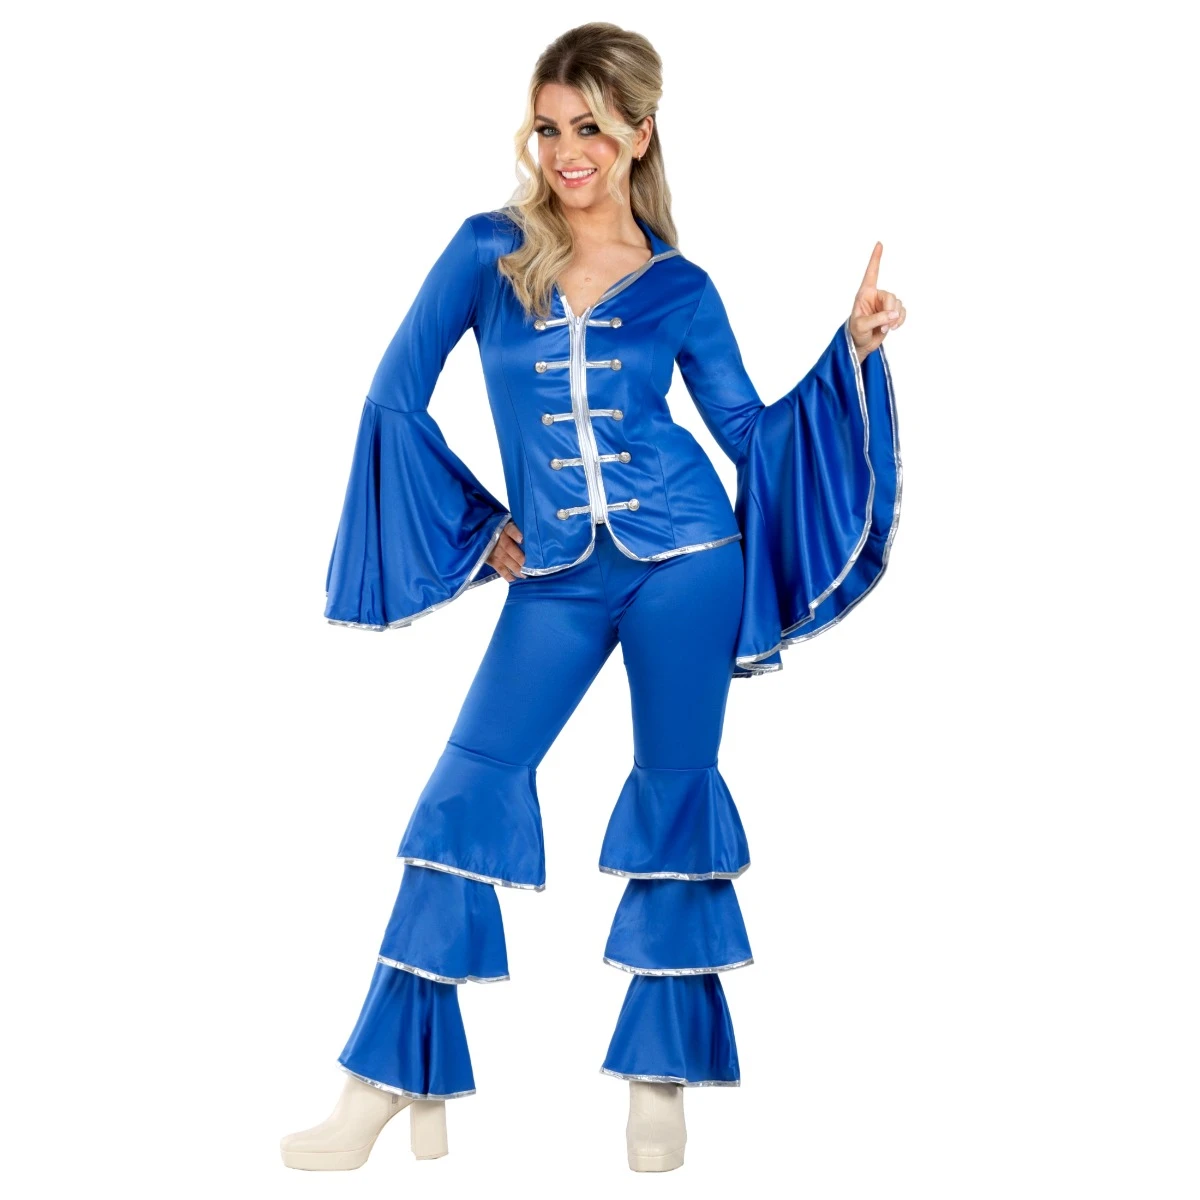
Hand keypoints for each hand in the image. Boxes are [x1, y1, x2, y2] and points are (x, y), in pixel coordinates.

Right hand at [488, 520, 525, 581]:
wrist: (486, 534)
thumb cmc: (507, 531)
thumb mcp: (512, 526)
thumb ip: (521, 530)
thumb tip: (539, 536)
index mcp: (505, 528)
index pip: (510, 529)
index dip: (515, 534)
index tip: (522, 539)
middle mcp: (499, 538)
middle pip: (509, 547)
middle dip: (519, 557)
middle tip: (529, 565)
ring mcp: (494, 549)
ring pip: (505, 559)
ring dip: (516, 568)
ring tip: (525, 575)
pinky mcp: (491, 559)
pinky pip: (499, 568)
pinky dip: (506, 574)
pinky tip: (513, 579)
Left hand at [849, 241, 904, 362]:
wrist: (861, 345)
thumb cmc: (855, 333)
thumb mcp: (861, 326)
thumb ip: (877, 318)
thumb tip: (894, 314)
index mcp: (864, 294)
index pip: (871, 273)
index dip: (875, 258)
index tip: (879, 243)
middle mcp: (875, 296)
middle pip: (891, 296)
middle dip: (890, 312)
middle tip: (884, 326)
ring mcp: (885, 304)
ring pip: (898, 305)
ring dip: (895, 319)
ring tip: (885, 329)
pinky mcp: (892, 313)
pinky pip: (903, 312)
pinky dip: (900, 321)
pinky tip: (893, 328)